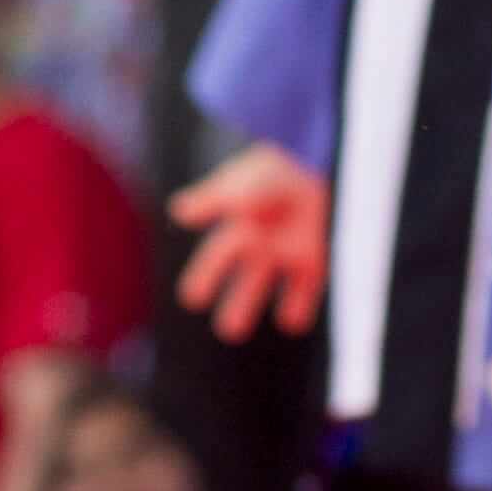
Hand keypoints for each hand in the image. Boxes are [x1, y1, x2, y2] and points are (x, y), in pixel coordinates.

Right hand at [167, 143, 328, 340]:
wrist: (310, 159)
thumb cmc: (272, 170)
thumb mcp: (239, 184)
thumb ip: (212, 200)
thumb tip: (178, 213)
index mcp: (238, 226)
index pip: (216, 258)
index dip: (204, 279)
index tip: (191, 300)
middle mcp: (259, 243)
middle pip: (241, 278)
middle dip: (233, 303)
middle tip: (226, 331)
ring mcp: (286, 250)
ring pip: (265, 285)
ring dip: (253, 307)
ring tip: (234, 331)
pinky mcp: (313, 255)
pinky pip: (305, 286)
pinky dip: (298, 305)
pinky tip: (291, 324)